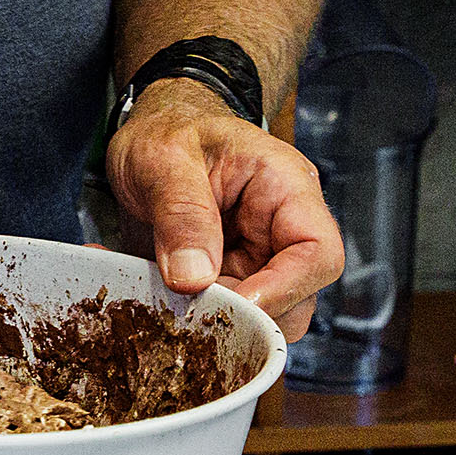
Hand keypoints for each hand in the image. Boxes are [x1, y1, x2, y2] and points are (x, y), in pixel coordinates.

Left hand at [103, 78, 343, 341]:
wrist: (149, 137)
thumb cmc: (170, 131)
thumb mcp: (164, 159)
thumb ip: (181, 213)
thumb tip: (192, 278)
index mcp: (285, 190)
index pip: (319, 254)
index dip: (286, 290)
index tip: (234, 302)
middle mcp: (279, 232)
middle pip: (295, 301)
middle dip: (242, 315)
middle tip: (182, 307)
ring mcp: (253, 261)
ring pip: (255, 318)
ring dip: (207, 322)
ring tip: (154, 297)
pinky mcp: (223, 281)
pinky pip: (215, 316)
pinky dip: (178, 315)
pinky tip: (136, 290)